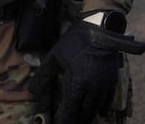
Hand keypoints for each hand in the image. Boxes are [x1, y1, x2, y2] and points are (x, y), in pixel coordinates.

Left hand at [28, 21, 144, 123]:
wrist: (100, 28)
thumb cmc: (75, 41)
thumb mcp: (55, 56)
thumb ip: (43, 75)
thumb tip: (31, 91)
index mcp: (77, 84)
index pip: (70, 110)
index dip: (63, 119)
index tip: (58, 123)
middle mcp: (92, 89)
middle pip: (84, 113)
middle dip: (77, 119)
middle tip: (69, 122)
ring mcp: (104, 85)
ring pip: (96, 108)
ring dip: (88, 115)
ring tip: (82, 119)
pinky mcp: (113, 80)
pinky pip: (109, 100)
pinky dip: (103, 107)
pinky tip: (101, 112)